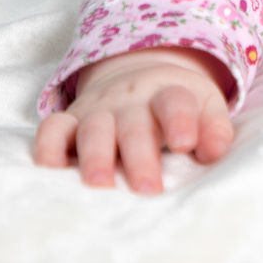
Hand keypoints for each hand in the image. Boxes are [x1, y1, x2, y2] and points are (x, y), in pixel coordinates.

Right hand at [33, 47, 236, 194]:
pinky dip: (47, 148)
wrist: (139, 74)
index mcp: (168, 94)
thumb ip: (214, 128)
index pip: (175, 101)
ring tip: (100, 184)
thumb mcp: (206, 105)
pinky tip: (50, 172)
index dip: (180, 120)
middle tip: (148, 187)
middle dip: (140, 156)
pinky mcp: (70, 121)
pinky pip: (52, 129)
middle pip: (134, 125)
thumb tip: (215, 153)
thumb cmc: (177, 105)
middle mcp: (131, 100)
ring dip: (95, 156)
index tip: (187, 143)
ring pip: (92, 129)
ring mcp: (98, 110)